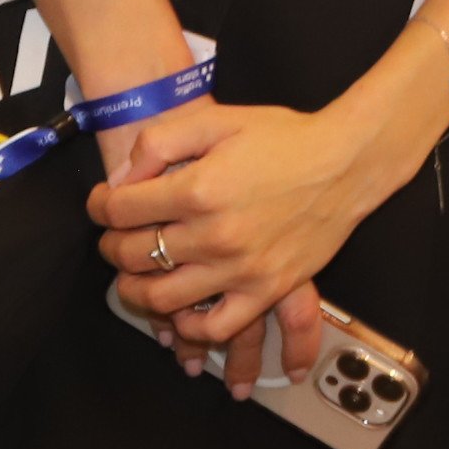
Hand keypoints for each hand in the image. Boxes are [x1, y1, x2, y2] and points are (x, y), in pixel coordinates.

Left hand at [90, 95, 409, 363]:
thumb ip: (160, 142)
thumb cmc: (284, 137)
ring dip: (135, 290)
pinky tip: (182, 314)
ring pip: (162, 298)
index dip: (101, 205)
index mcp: (197, 189)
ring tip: (135, 279)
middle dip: (111, 245)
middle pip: (132, 255)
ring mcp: (240, 268)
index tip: (104, 203)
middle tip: (116, 238)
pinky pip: (215, 327)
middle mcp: (213, 234)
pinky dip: (188, 328)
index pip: (120, 209)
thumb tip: (123, 180)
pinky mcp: (266, 290)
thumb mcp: (217, 119)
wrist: (347, 161)